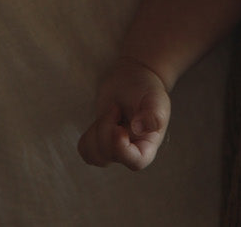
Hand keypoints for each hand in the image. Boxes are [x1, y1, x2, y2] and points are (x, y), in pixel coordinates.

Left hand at [77, 56, 171, 171]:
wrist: (132, 79)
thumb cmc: (146, 89)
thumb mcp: (155, 98)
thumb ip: (153, 115)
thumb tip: (139, 129)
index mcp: (147, 146)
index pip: (136, 162)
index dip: (122, 149)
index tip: (118, 128)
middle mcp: (130, 153)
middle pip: (110, 155)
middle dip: (106, 128)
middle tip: (115, 108)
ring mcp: (113, 150)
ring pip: (95, 156)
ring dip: (97, 130)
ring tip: (110, 114)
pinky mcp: (100, 144)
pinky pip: (85, 150)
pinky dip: (88, 134)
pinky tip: (102, 120)